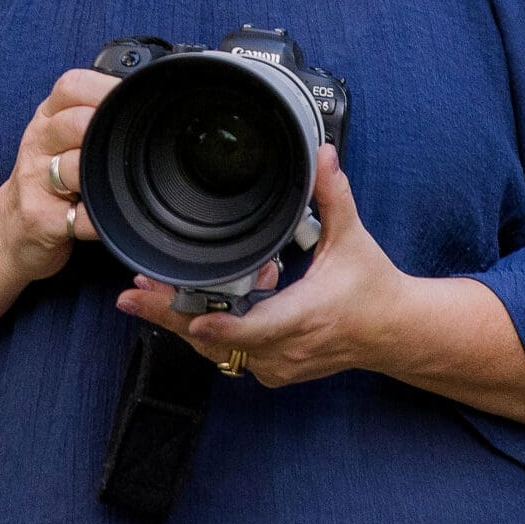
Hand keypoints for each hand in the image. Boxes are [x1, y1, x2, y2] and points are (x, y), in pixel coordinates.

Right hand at [0, 67, 118, 283]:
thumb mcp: (58, 138)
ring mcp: (35, 182)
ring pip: (76, 167)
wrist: (6, 229)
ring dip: (104, 175)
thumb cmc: (45, 179)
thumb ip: (89, 116)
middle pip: (76, 122)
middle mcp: (38, 144)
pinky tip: (114, 214)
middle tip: (131, 143)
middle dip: (107, 131)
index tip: (132, 100)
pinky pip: (81, 216)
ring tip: (119, 181)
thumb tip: (139, 99)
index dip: (105, 89)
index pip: (72, 87)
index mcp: (47, 118)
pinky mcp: (41, 219)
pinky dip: (104, 216)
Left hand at [115, 144, 411, 385]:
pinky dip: (214, 328)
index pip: (255, 329)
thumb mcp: (352, 238)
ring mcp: (278, 364)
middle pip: (219, 342)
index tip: (189, 316)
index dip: (220, 326)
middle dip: (173, 317)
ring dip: (185, 321)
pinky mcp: (273, 369)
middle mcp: (287, 349)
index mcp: (305, 316)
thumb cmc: (371, 286)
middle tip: (133, 298)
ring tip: (146, 295)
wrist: (391, 331)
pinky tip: (207, 299)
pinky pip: (231, 353)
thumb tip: (322, 154)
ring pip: (219, 351)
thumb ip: (333, 194)